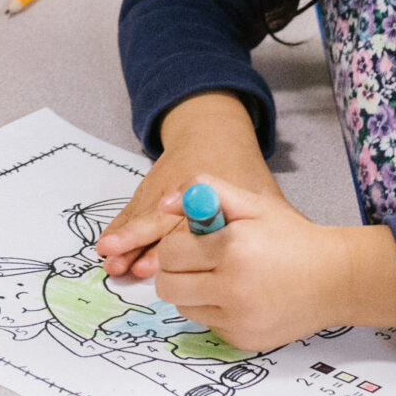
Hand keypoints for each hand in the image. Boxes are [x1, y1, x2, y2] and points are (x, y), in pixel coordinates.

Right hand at [95, 94, 283, 278]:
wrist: (211, 128)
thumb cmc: (240, 166)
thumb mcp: (261, 192)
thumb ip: (271, 222)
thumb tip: (289, 259)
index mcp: (210, 195)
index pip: (189, 223)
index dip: (174, 244)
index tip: (160, 263)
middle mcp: (181, 192)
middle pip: (158, 222)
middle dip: (139, 244)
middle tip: (124, 267)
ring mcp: (161, 190)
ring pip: (140, 217)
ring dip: (124, 239)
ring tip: (108, 258)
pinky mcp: (148, 191)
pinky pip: (131, 211)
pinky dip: (119, 228)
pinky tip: (106, 247)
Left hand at [143, 176, 395, 354]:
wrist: (334, 280)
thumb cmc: (291, 238)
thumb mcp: (252, 203)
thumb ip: (205, 190)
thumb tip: (165, 203)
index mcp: (233, 249)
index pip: (170, 252)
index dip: (176, 244)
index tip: (192, 242)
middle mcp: (233, 289)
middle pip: (168, 286)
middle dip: (174, 270)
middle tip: (194, 261)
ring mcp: (238, 320)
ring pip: (184, 307)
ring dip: (192, 291)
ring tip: (219, 277)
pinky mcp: (243, 340)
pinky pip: (208, 324)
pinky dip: (214, 310)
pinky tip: (239, 296)